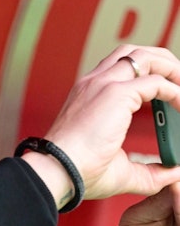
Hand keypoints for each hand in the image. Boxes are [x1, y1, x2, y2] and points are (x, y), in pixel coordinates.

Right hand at [28, 46, 179, 204]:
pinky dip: (176, 91)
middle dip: (165, 62)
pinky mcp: (115, 93)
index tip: (168, 91)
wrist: (57, 172)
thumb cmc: (78, 173)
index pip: (122, 68)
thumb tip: (173, 172)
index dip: (149, 74)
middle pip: (136, 53)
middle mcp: (94, 83)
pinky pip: (157, 82)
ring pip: (147, 57)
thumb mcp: (120, 169)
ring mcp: (103, 84)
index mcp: (88, 94)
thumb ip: (148, 169)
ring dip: (172, 69)